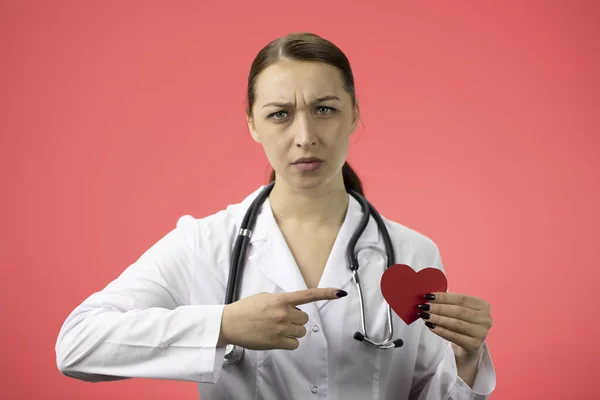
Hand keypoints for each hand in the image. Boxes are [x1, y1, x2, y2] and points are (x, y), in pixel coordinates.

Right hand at [218, 288, 347, 349]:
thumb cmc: (245, 309)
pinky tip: (277, 337)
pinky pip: (294, 344)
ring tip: (277, 328)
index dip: (326, 293)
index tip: (340, 292)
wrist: (230, 323)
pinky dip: (289, 342)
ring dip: (293, 331)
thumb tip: (293, 307)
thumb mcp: (265, 297)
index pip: (308, 295)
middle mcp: (283, 313)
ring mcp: (281, 328)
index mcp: (281, 299)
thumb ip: (281, 301)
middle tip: (281, 319)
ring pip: (301, 332)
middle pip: (304, 319)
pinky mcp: (277, 342)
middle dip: (296, 319)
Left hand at [418, 292, 492, 363]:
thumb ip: (449, 303)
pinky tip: (431, 326)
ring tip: (425, 316)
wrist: (469, 346)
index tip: (428, 296)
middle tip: (424, 306)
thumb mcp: (460, 310)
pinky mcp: (474, 345)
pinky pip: (455, 336)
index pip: (461, 299)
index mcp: (483, 306)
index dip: (444, 297)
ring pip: (456, 324)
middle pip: (459, 311)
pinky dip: (441, 331)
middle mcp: (485, 319)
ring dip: (438, 319)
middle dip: (439, 308)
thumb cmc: (463, 323)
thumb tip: (429, 297)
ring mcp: (481, 333)